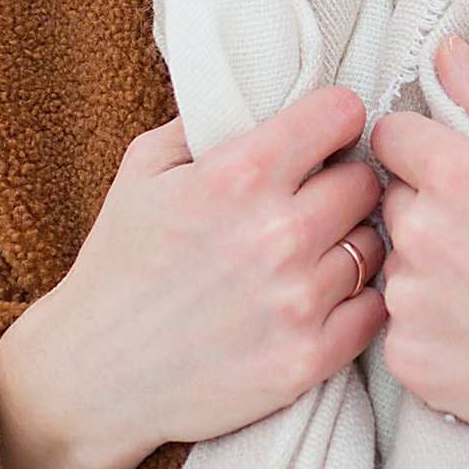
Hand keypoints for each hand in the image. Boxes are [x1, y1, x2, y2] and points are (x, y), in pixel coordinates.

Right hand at [0, 86, 384, 468]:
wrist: (93, 376)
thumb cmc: (118, 267)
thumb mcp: (142, 170)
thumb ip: (207, 122)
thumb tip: (265, 93)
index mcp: (238, 174)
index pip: (341, 113)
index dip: (334, 120)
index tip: (325, 137)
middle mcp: (278, 233)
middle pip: (367, 181)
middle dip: (344, 183)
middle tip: (318, 199)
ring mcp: (297, 301)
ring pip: (375, 245)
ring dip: (350, 244)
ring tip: (314, 253)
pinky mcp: (308, 360)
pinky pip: (374, 310)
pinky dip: (356, 302)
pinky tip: (323, 299)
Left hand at [371, 36, 468, 468]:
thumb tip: (444, 51)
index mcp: (459, 176)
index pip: (391, 137)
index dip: (426, 151)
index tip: (464, 177)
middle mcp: (422, 238)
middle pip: (392, 202)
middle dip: (430, 211)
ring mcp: (411, 306)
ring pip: (395, 266)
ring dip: (428, 272)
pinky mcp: (409, 363)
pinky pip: (398, 328)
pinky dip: (431, 330)